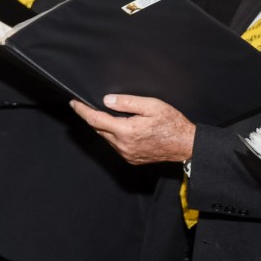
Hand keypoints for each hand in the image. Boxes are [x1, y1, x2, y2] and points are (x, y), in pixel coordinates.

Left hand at [70, 95, 195, 164]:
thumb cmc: (172, 124)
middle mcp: (123, 145)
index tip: (74, 103)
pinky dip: (114, 136)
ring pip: (106, 138)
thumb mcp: (152, 106)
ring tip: (111, 116)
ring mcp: (126, 154)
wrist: (186, 145)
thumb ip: (128, 102)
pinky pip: (115, 146)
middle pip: (99, 129)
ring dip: (104, 127)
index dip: (82, 110)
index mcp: (126, 131)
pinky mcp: (131, 159)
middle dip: (93, 117)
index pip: (95, 120)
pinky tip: (122, 128)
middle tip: (89, 106)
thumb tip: (107, 101)